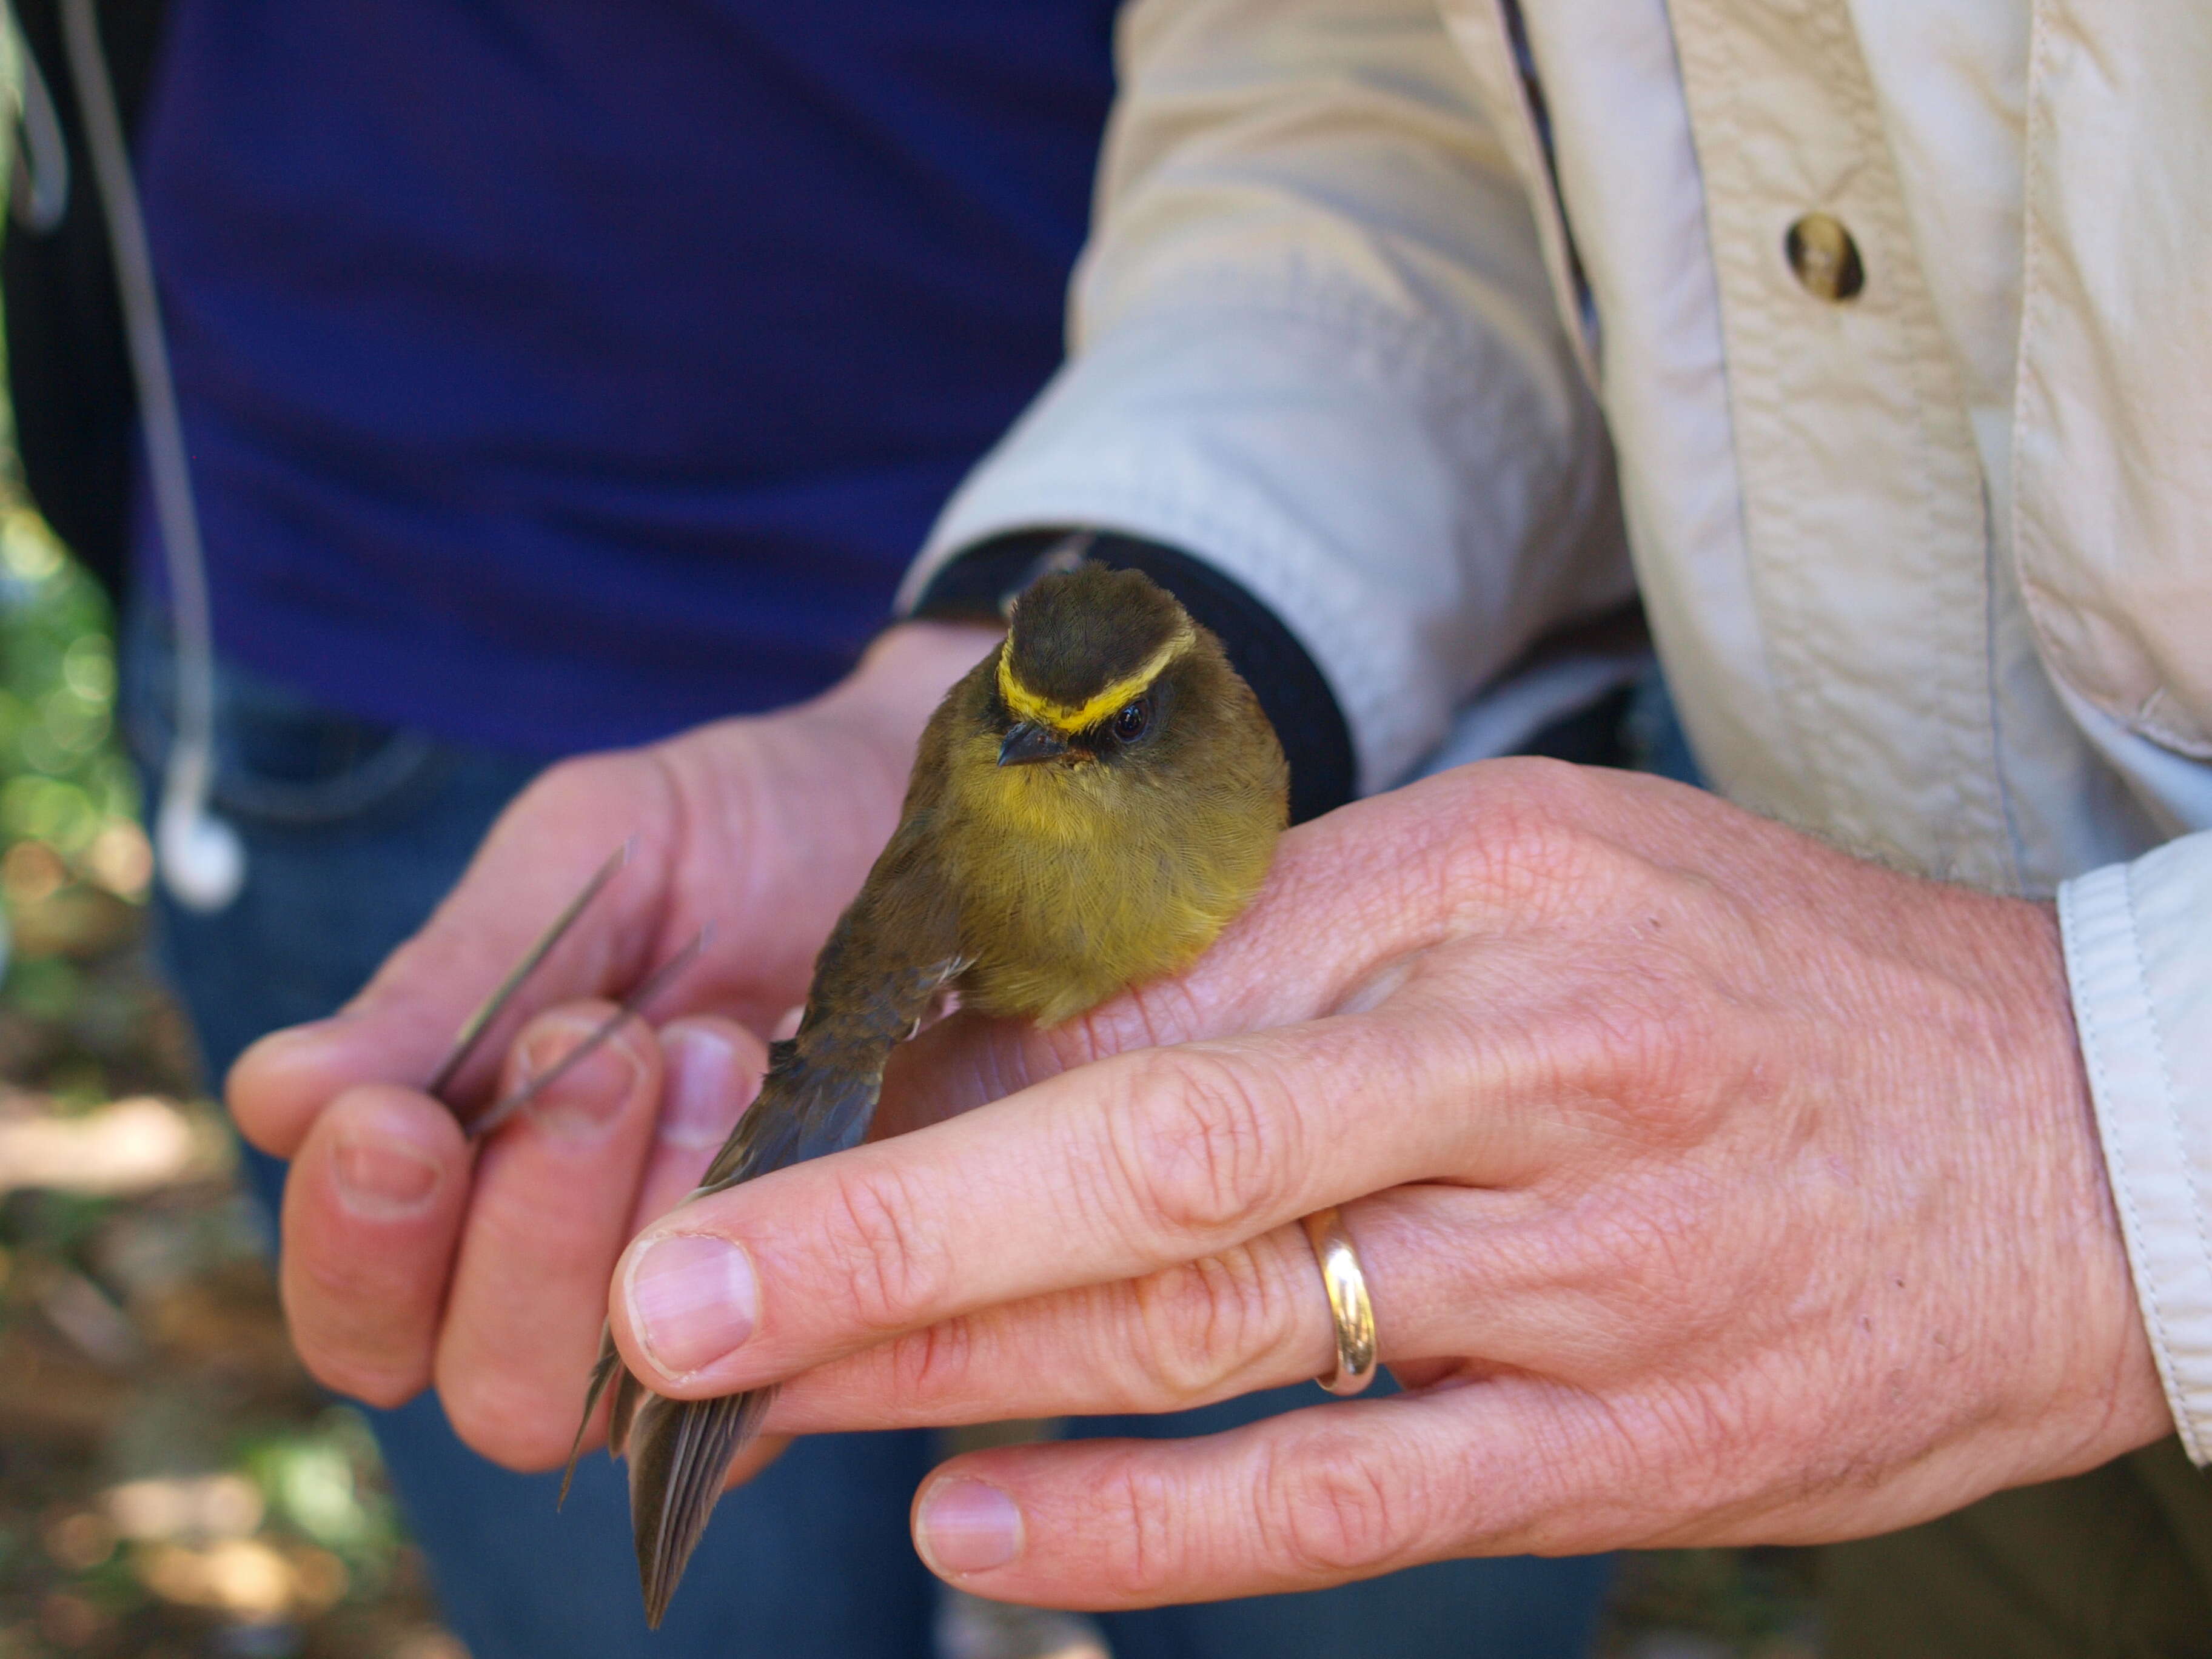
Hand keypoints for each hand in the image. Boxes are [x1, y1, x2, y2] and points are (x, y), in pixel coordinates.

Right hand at [224, 620, 1001, 1469]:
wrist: (931, 804)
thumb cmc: (741, 833)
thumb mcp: (585, 866)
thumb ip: (450, 989)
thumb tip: (278, 1098)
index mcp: (478, 1195)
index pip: (365, 1312)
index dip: (358, 1245)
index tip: (394, 1122)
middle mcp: (593, 1291)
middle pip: (489, 1390)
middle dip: (526, 1222)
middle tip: (599, 1049)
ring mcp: (736, 1319)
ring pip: (635, 1400)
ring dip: (653, 1226)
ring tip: (712, 1051)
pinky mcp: (862, 1318)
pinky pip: (794, 1373)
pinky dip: (782, 1247)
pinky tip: (788, 1103)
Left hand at [599, 759, 2171, 1605]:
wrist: (2071, 1137)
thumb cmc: (1767, 980)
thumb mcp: (1549, 866)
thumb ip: (1308, 932)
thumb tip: (1048, 1017)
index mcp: (1491, 891)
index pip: (1160, 971)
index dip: (944, 1055)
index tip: (764, 1110)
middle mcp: (1523, 1072)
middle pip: (1150, 1151)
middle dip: (884, 1228)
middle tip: (669, 1295)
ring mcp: (1581, 1279)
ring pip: (1216, 1330)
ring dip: (962, 1374)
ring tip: (764, 1399)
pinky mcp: (1634, 1451)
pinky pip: (1348, 1497)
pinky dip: (1145, 1523)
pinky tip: (977, 1522)